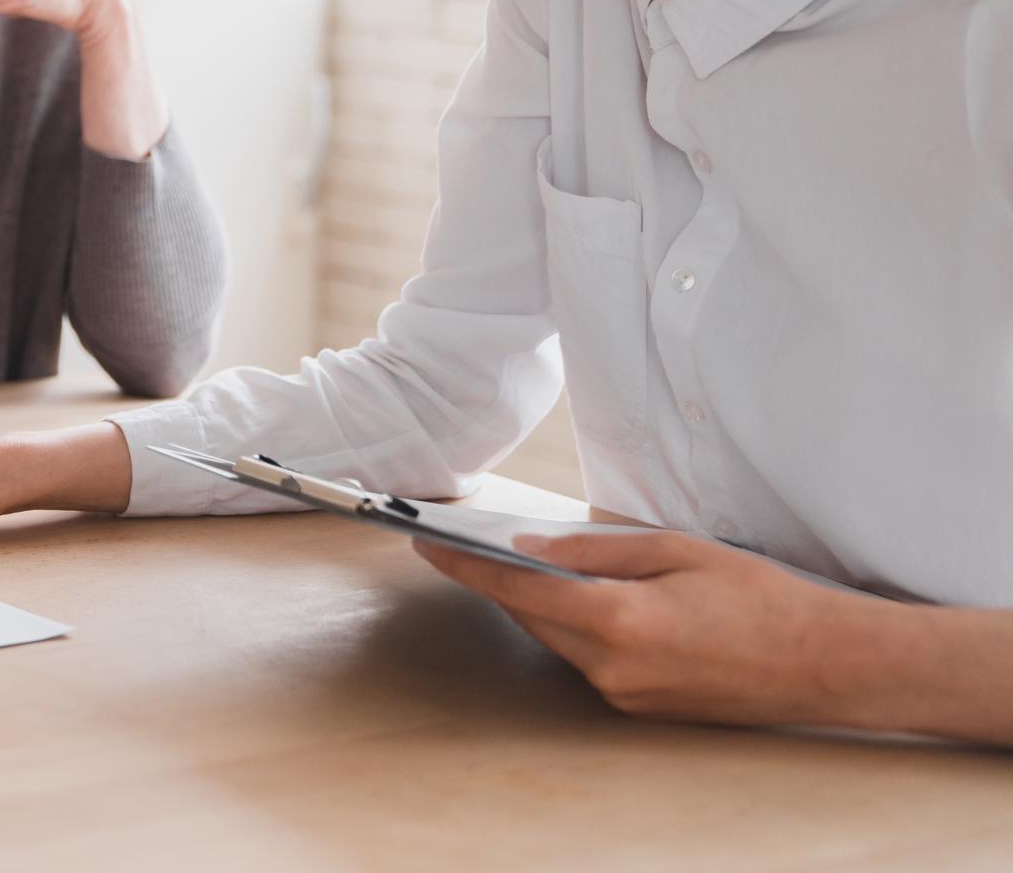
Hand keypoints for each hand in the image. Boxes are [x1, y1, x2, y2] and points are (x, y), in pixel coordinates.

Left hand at [416, 528, 887, 729]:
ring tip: (525, 563)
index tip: (427, 546)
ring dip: (541, 606)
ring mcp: (626, 696)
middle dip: (502, 582)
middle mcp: (613, 668)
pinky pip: (589, 661)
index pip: (519, 590)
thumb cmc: (761, 598)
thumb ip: (597, 550)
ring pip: (558, 641)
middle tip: (472, 543)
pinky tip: (583, 600)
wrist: (826, 665)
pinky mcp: (641, 709)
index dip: (466, 566)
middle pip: (532, 619)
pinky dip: (576, 628)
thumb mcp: (677, 550)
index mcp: (620, 621)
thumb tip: (533, 547)